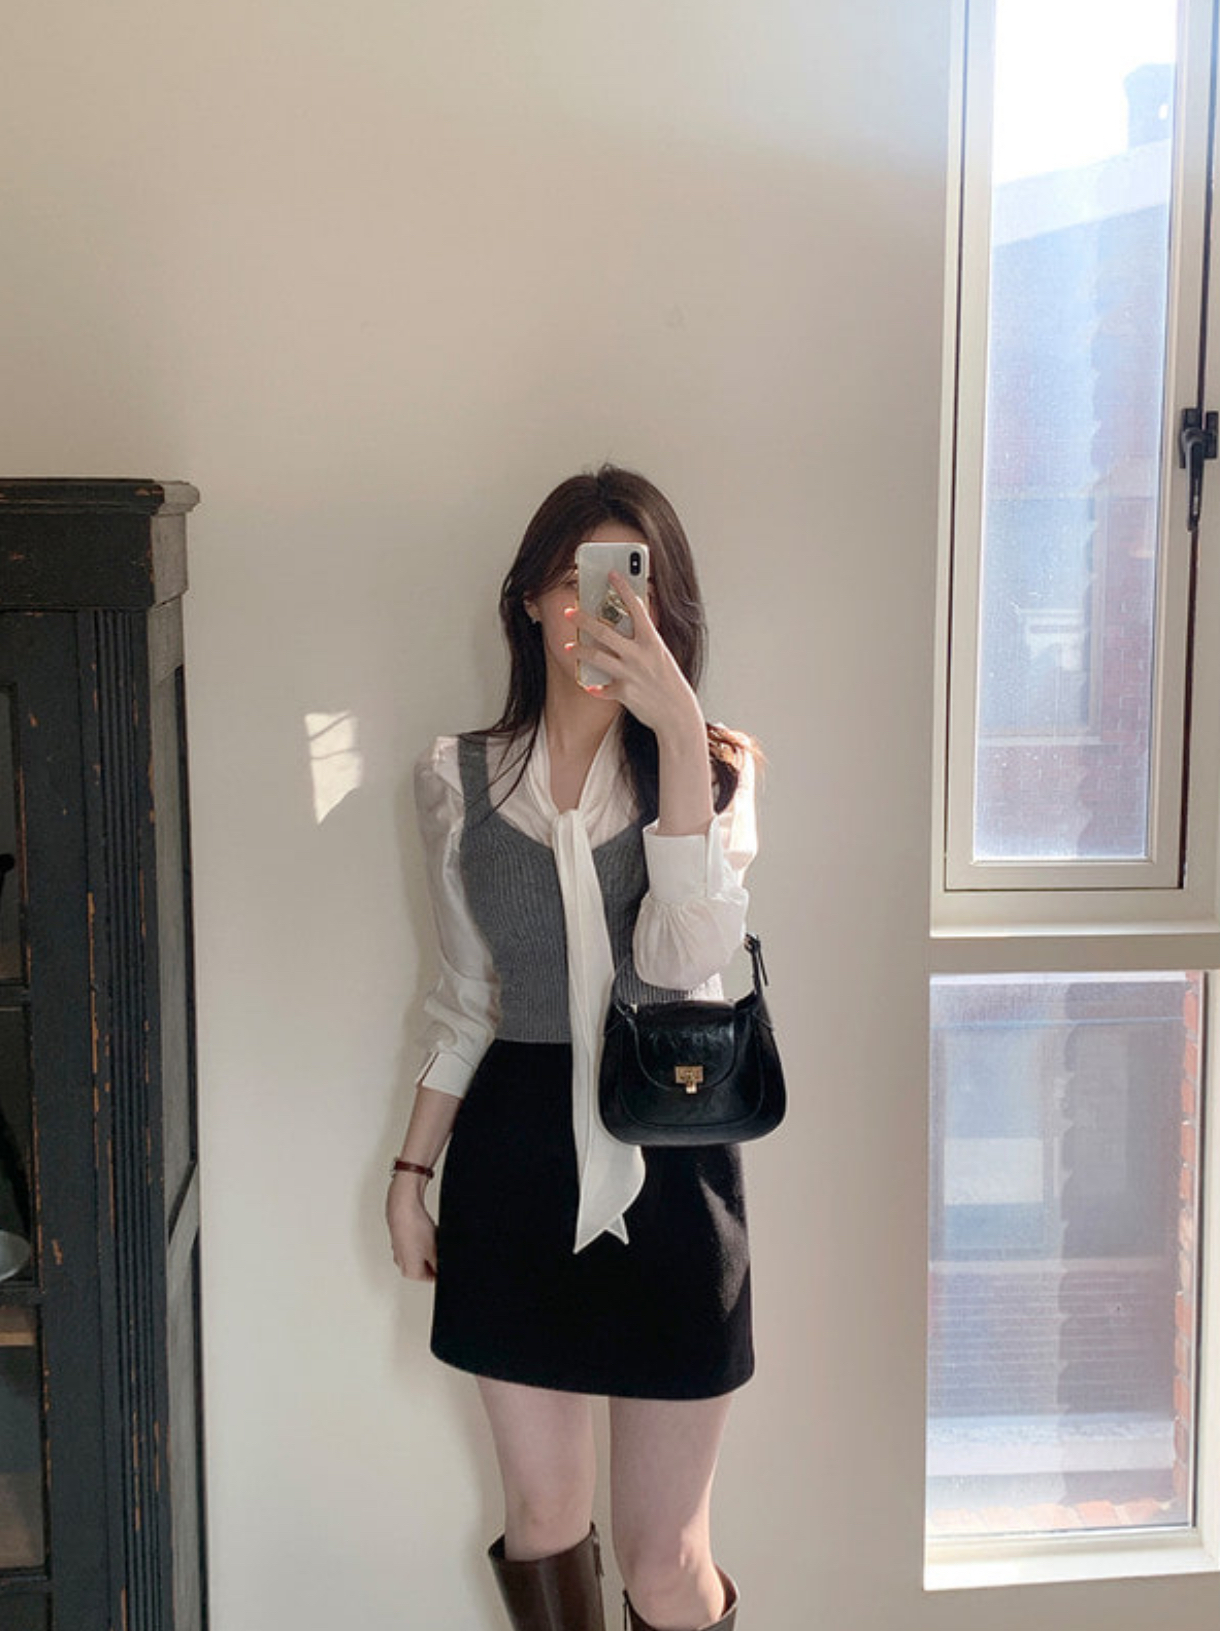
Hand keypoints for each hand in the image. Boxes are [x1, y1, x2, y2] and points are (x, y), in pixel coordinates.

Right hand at [386, 1176, 437, 1280]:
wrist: (403, 1207)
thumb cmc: (414, 1228)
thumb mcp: (435, 1250)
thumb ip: (441, 1265)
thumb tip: (444, 1272)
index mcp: (410, 1272)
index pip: (432, 1278)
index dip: (442, 1268)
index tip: (446, 1258)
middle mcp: (402, 1264)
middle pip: (427, 1265)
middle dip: (436, 1256)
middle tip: (438, 1245)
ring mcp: (401, 1251)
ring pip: (423, 1252)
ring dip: (431, 1246)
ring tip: (431, 1235)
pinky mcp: (402, 1239)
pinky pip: (418, 1242)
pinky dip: (424, 1238)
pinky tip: (426, 1229)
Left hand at [565, 572, 699, 738]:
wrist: (677, 712)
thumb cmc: (669, 681)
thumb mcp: (660, 655)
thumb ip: (643, 641)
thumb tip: (624, 628)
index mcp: (652, 640)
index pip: (636, 608)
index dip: (623, 588)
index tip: (611, 574)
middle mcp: (639, 654)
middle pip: (603, 632)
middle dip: (583, 620)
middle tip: (569, 612)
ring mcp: (630, 673)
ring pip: (595, 657)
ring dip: (579, 650)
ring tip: (568, 647)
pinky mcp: (623, 693)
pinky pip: (602, 688)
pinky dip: (594, 687)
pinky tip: (588, 684)